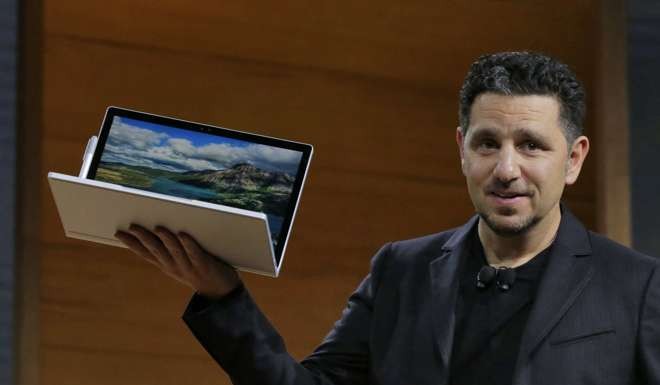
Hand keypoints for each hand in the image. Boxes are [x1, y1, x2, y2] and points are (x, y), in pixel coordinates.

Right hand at [115, 224, 240, 298]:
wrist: (222, 293)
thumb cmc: (200, 272)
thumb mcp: (180, 264)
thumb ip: (171, 249)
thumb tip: (158, 229)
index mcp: (167, 266)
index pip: (146, 253)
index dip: (132, 244)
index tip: (118, 233)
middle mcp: (175, 267)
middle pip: (157, 251)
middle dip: (144, 238)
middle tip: (133, 226)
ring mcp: (189, 267)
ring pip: (175, 251)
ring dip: (166, 239)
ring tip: (157, 227)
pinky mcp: (205, 266)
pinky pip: (195, 254)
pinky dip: (189, 244)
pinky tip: (183, 235)